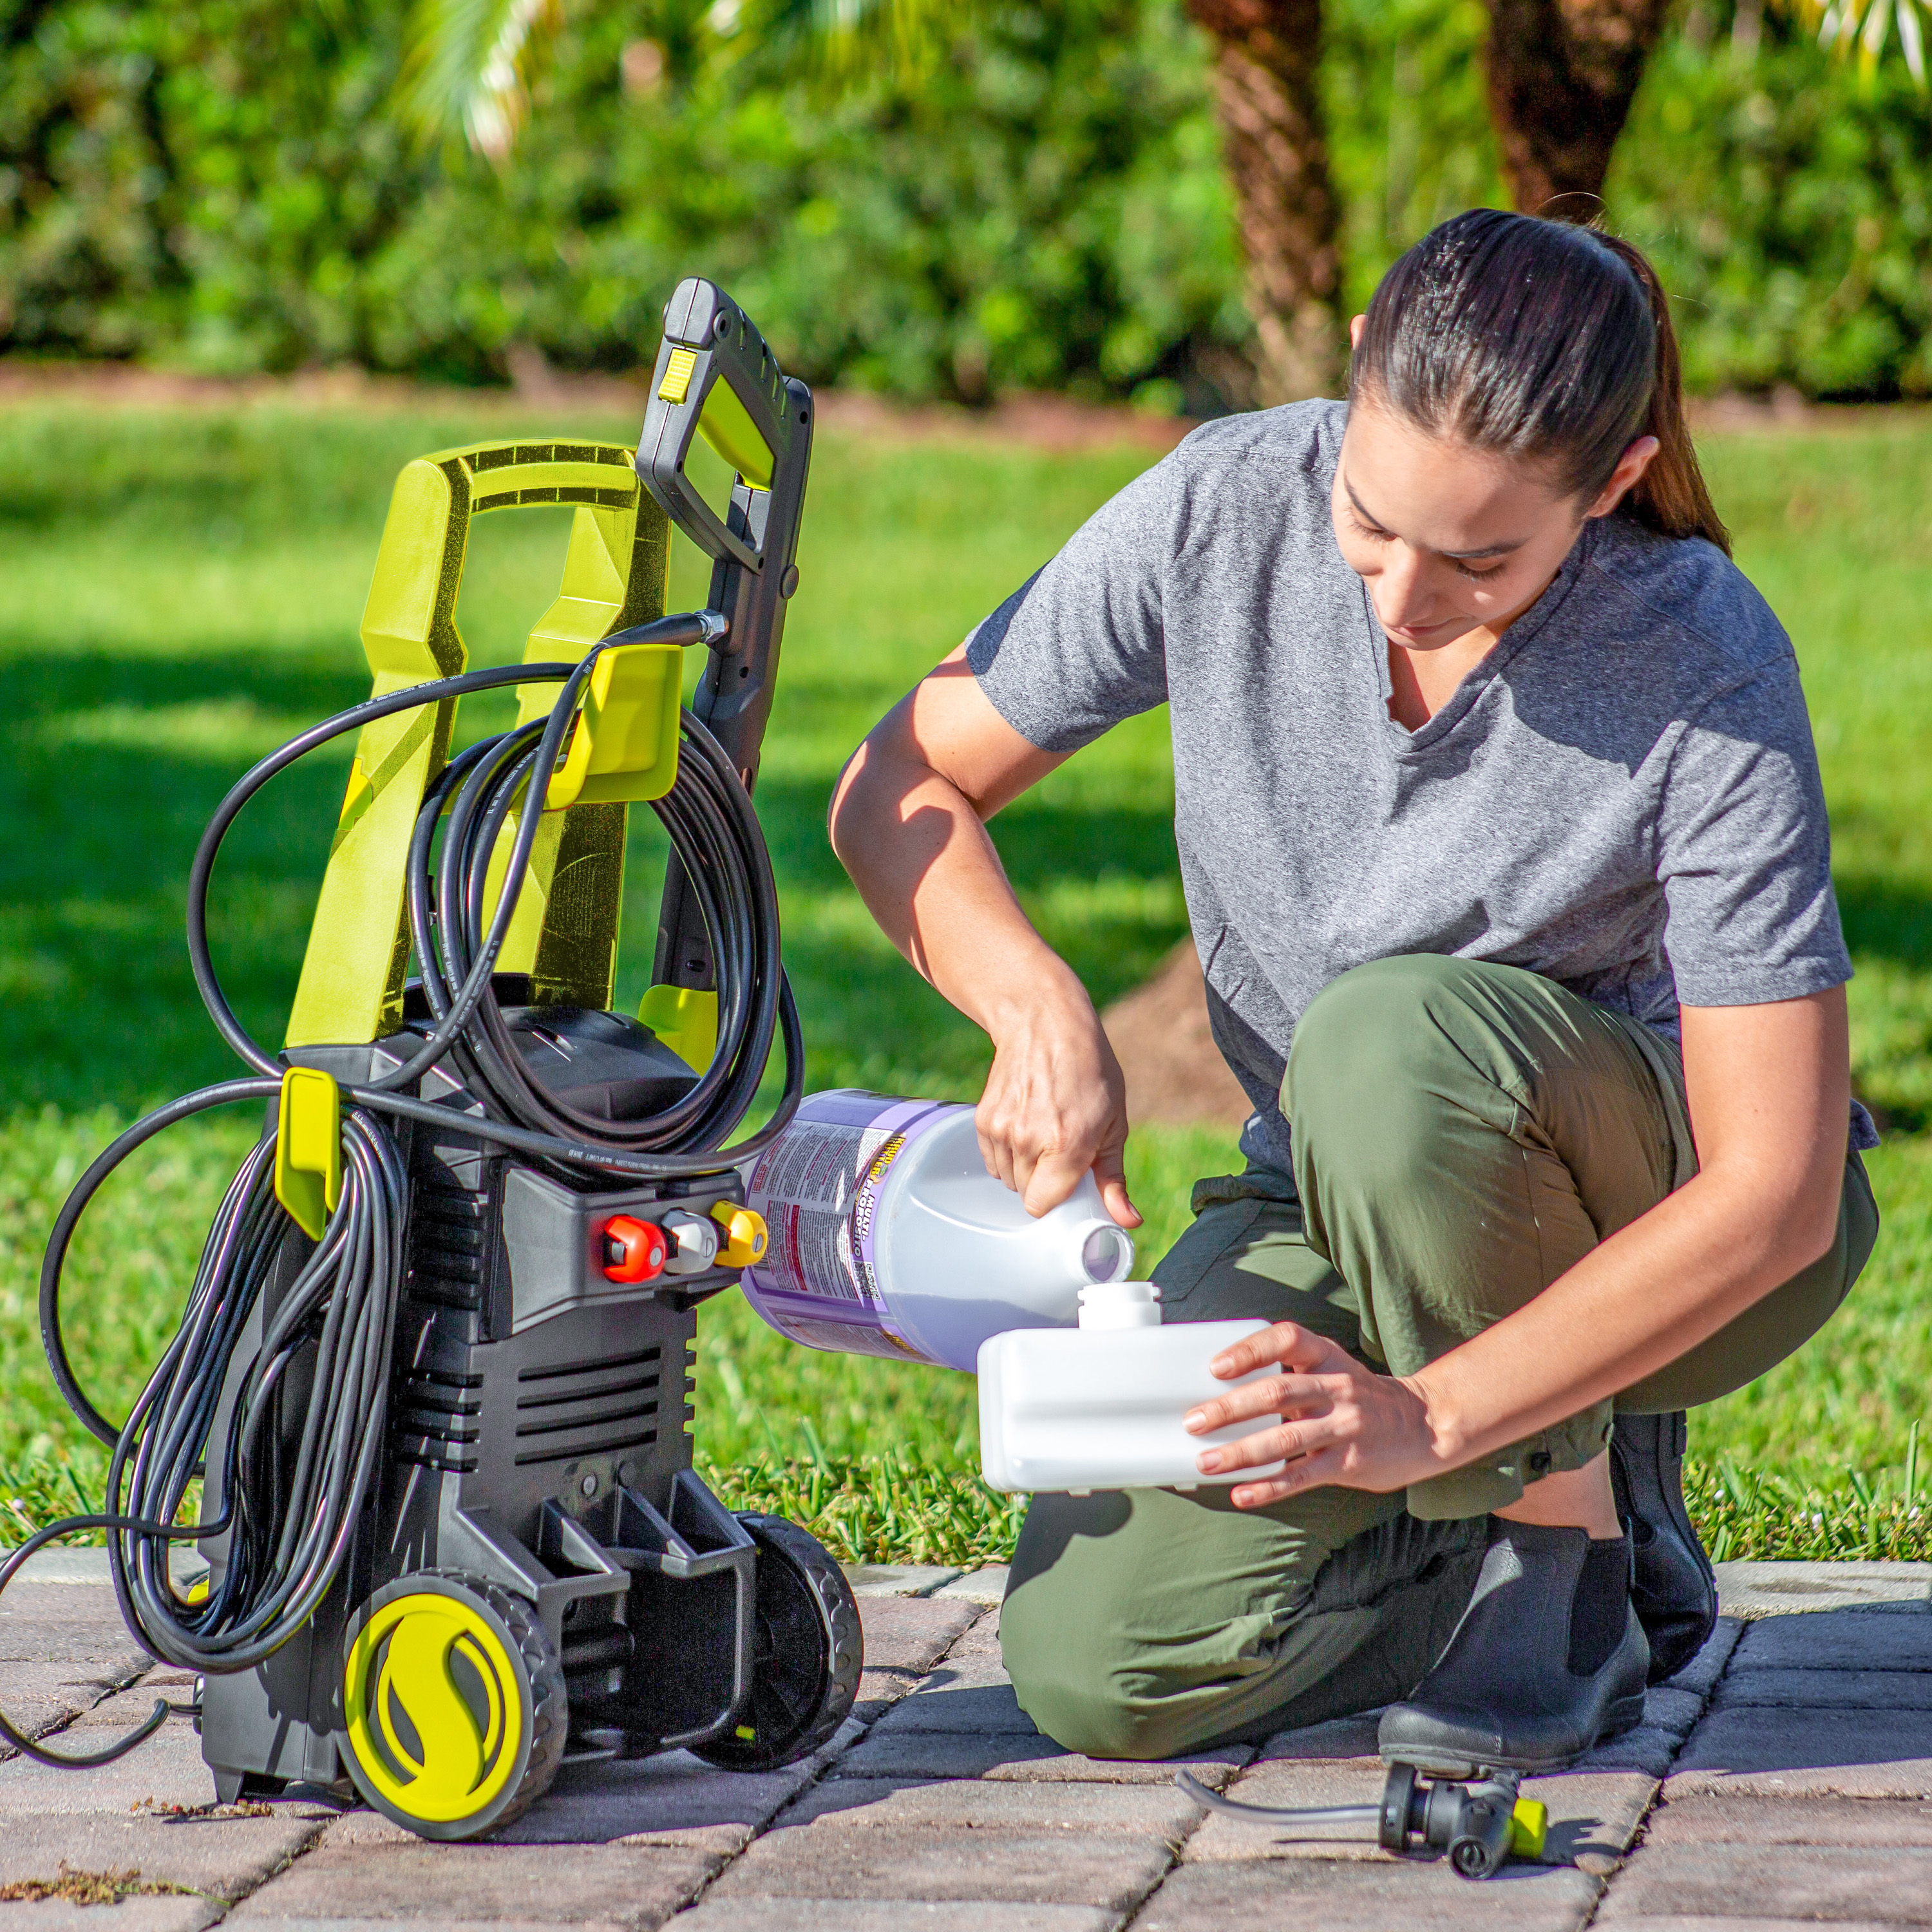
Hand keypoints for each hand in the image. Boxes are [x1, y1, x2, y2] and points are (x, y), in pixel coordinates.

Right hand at [975, 990, 1140, 1227]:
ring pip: (1007, 1179)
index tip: (1069, 1185)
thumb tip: (1128, 1221)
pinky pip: (992, 1160)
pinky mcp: (982, 1120)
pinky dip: (1007, 1154)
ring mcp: (1001, 1129)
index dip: (1057, 1202)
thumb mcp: (1113, 1123)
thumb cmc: (1089, 1071)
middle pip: (1025, 1194)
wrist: (1045, 1025)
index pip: (1041, 1206)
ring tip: (1044, 1135)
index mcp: (1067, 1145)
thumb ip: (1113, 1178)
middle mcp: (1028, 1140)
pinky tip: (1025, 1128)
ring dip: (1025, 1169)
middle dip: (1045, 1183)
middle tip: (1062, 1153)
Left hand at [1183, 1322, 1439, 1508]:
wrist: (1426, 1424)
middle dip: (1230, 1408)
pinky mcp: (1349, 1462)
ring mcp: (1344, 1425)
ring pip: (1284, 1439)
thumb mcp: (1334, 1368)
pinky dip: (1269, 1486)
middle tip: (1193, 1421)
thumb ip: (1291, 1373)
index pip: (1285, 1339)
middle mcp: (1336, 1386)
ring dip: (1240, 1452)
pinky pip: (1302, 1476)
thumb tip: (1224, 1389)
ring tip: (1206, 1462)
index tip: (1216, 1366)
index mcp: (1327, 1356)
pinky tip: (1241, 1494)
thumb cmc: (1363, 1396)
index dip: (1249, 1350)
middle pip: (1276, 1392)